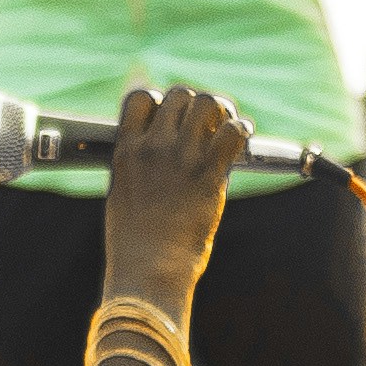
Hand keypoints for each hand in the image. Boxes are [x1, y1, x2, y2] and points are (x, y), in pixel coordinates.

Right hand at [98, 84, 247, 321]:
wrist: (147, 270)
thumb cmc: (134, 245)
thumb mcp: (121, 197)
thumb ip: (136, 170)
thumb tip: (154, 164)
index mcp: (126, 151)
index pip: (140, 97)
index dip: (160, 101)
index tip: (171, 116)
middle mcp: (153, 147)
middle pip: (179, 95)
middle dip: (196, 106)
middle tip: (207, 125)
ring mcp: (181, 157)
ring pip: (208, 103)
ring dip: (221, 112)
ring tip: (225, 129)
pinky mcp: (209, 174)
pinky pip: (233, 131)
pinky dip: (241, 131)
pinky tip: (243, 140)